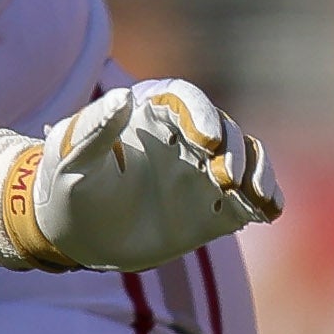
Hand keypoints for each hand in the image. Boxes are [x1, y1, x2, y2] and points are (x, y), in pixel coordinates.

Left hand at [0, 80, 280, 270]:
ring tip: (255, 194)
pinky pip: (248, 197)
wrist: (73, 235)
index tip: (207, 141)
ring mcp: (201, 173)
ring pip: (245, 160)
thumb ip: (94, 130)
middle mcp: (183, 139)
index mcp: (149, 115)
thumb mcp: (69, 160)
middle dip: (232, 150)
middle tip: (225, 176)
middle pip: (224, 130)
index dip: (202, 114)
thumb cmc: (64, 187)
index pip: (185, 100)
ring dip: (257, 173)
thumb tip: (121, 97)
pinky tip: (269, 211)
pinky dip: (264, 200)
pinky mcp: (213, 207)